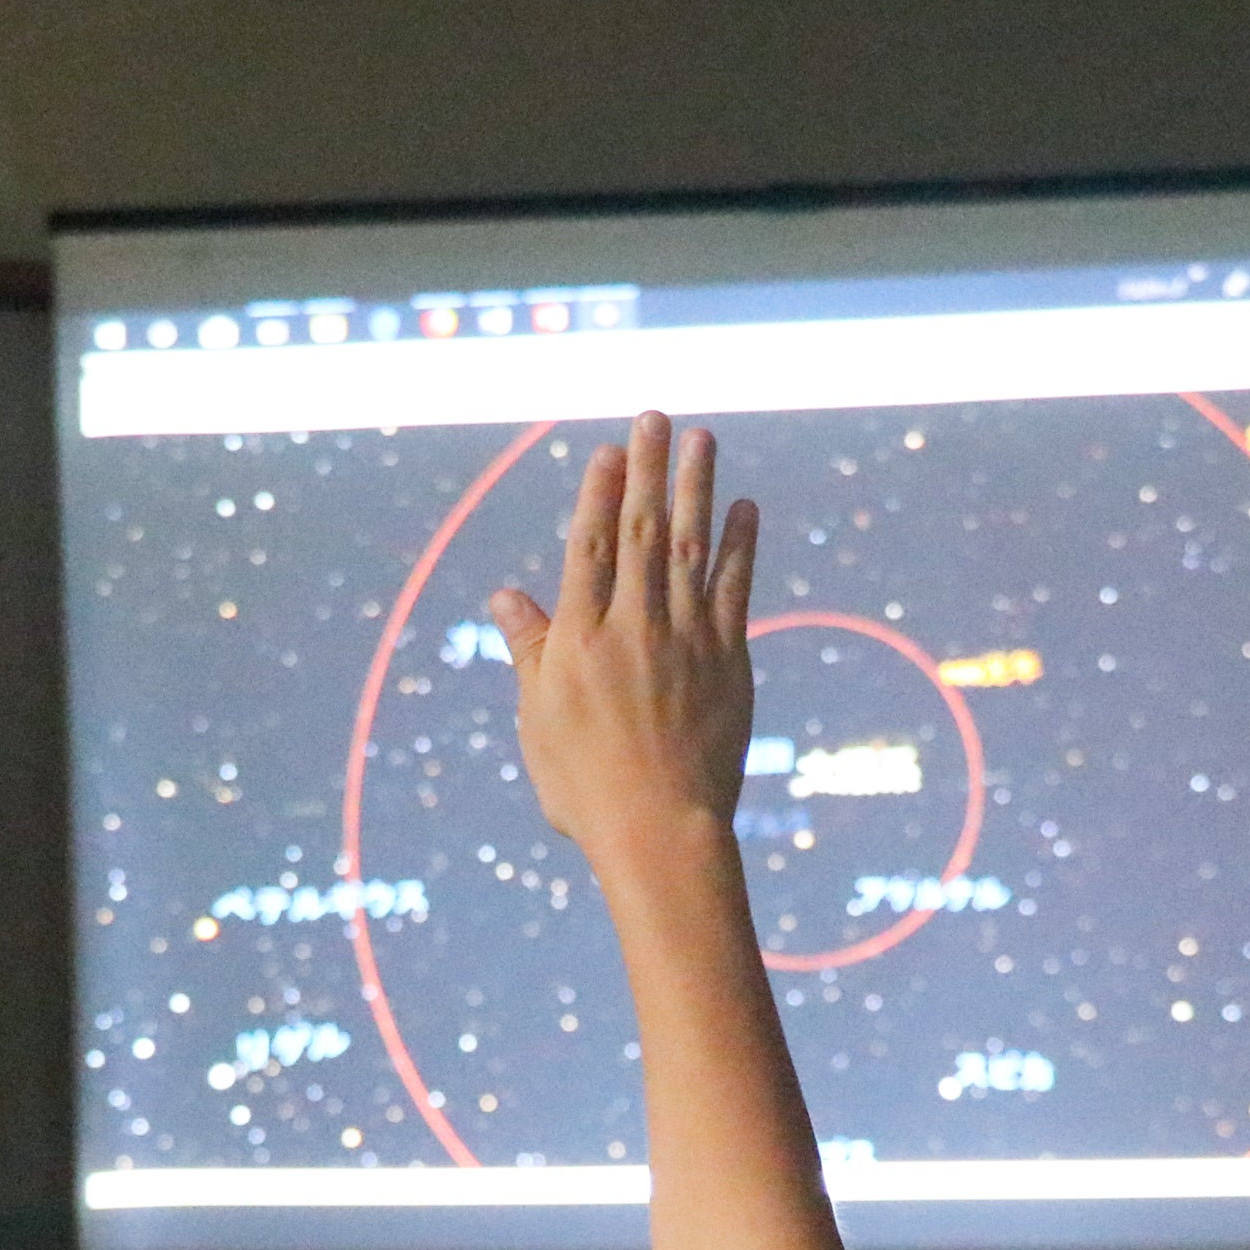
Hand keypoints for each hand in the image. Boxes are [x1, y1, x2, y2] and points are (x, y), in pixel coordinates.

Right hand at [492, 411, 762, 879]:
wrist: (659, 831)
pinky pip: (735, 590)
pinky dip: (740, 546)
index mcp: (579, 641)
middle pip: (643, 532)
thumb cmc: (585, 788)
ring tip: (703, 440)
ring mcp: (685, 641)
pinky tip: (745, 509)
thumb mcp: (539, 720)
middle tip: (656, 417)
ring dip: (698, 489)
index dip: (600, 494)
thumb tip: (505, 596)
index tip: (608, 451)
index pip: (590, 548)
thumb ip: (529, 650)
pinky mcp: (728, 661)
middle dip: (649, 470)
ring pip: (691, 548)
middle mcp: (633, 627)